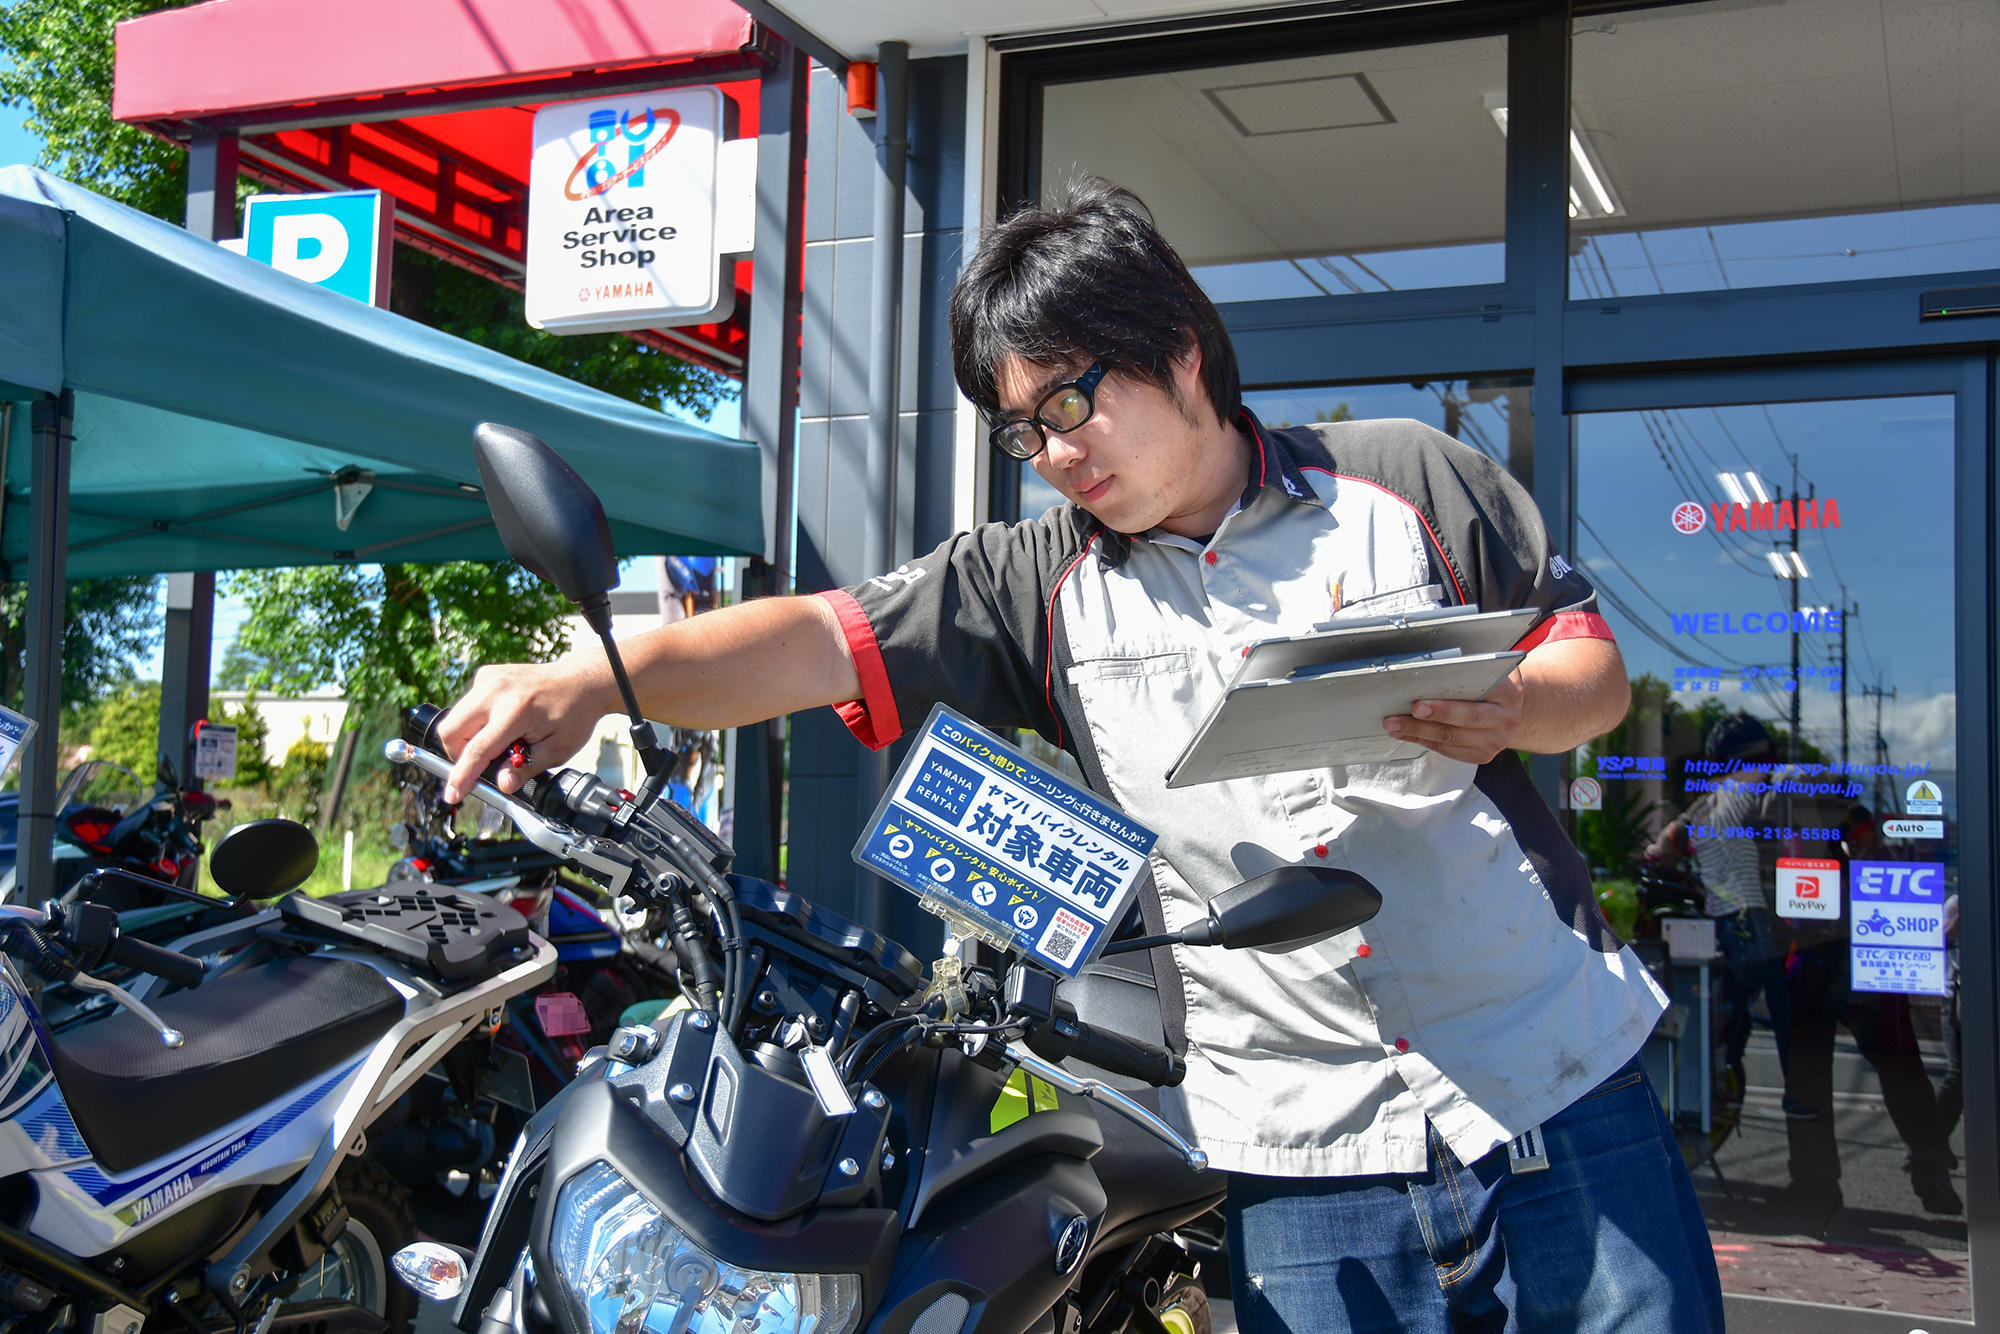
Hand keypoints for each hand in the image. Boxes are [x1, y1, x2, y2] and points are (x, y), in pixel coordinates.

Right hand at [436, 659, 608, 803]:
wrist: (581, 681)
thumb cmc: (573, 714)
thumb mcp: (557, 750)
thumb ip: (526, 769)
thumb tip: (503, 784)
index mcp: (516, 712)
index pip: (477, 750)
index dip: (462, 776)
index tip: (453, 794)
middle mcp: (496, 691)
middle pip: (450, 730)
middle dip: (458, 755)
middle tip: (479, 765)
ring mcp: (489, 679)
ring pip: (454, 717)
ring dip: (466, 737)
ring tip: (499, 741)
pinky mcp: (486, 675)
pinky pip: (467, 705)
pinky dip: (475, 720)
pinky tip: (500, 723)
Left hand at [1383, 670, 1525, 764]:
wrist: (1510, 708)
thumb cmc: (1492, 684)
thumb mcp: (1487, 670)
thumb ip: (1466, 670)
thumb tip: (1424, 669)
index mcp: (1508, 693)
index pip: (1476, 697)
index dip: (1446, 704)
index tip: (1419, 704)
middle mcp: (1505, 719)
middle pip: (1464, 721)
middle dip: (1430, 719)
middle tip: (1405, 713)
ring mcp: (1495, 741)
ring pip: (1451, 738)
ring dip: (1418, 732)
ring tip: (1394, 724)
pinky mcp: (1483, 755)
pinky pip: (1448, 750)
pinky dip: (1424, 740)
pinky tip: (1406, 733)